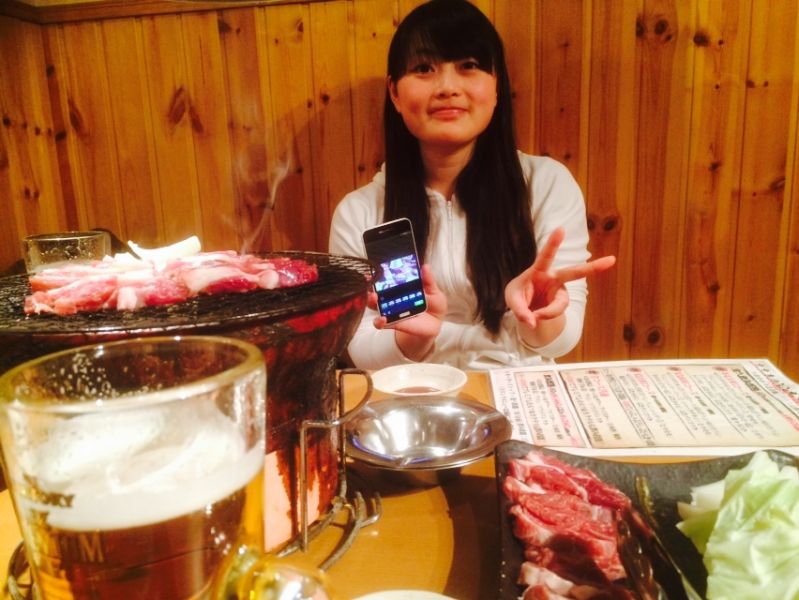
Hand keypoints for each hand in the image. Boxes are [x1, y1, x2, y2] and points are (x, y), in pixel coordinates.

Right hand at [368, 264, 446, 360]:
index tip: (372, 271)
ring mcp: (390, 311)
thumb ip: (428, 280)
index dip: (376, 275)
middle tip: (372, 284)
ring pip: (373, 306)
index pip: (385, 279)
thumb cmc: (433, 304)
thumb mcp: (433, 291)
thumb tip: (425, 267)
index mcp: (399, 287)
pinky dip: (379, 321)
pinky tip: (383, 319)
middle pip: (375, 290)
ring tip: (374, 297)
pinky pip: (380, 324)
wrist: (436, 322)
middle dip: (369, 287)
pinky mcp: (392, 323)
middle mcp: (391, 298)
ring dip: (370, 301)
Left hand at [505, 227, 615, 344]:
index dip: (553, 243)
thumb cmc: (518, 295)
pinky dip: (544, 317)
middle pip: (575, 273)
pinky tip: (536, 316)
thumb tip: (533, 322)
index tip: (561, 229)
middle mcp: (554, 278)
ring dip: (547, 312)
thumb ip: (519, 310)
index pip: (546, 255)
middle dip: (594, 268)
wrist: (525, 306)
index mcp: (539, 270)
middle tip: (612, 260)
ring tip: (533, 316)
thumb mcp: (511, 299)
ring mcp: (560, 291)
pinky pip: (555, 313)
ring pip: (560, 304)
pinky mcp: (561, 303)